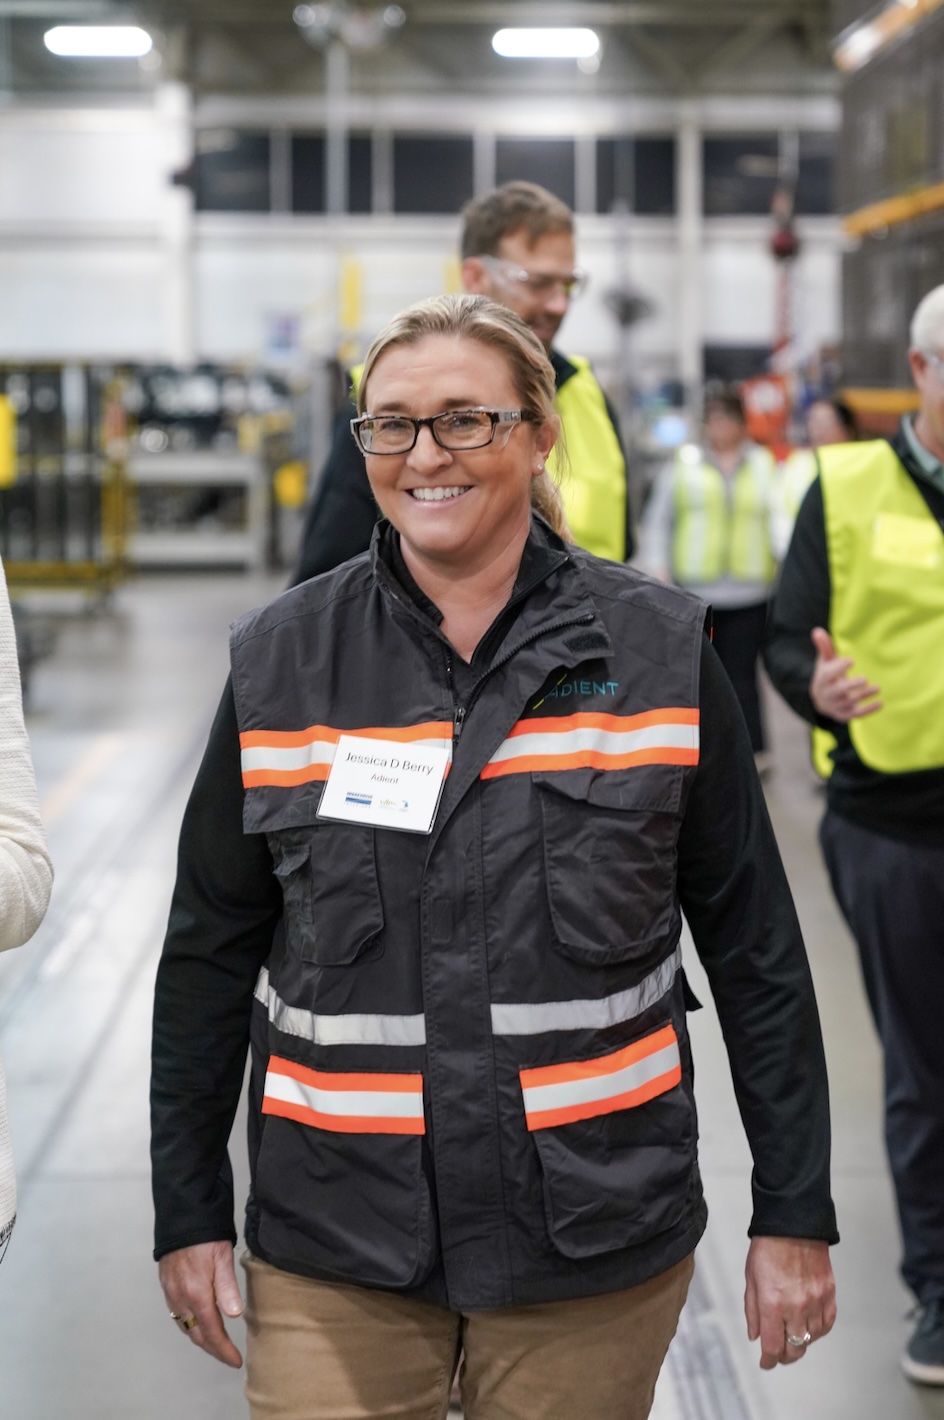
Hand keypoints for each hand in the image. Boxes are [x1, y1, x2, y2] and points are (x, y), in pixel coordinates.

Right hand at [158, 1240, 243, 1367]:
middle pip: (197, 1335)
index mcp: (197, 1294)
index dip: (223, 1350)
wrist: (181, 1217)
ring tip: (216, 1344)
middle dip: (213, 1349)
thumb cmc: (206, 1235)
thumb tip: (234, 1316)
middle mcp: (181, 1299)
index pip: (212, 1332)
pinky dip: (190, 1325)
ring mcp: (171, 1294)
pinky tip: (198, 1323)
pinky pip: (177, 1315)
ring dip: (201, 1339)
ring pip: (186, 1327)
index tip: (235, 1361)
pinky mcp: (167, 1287)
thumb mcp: (222, 1257)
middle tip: (228, 1357)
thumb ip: (227, 1287)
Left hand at [744, 1236, 835, 1369]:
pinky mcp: (829, 1294)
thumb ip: (752, 1311)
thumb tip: (756, 1336)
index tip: (766, 1363)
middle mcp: (796, 1307)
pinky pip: (827, 1324)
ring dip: (801, 1343)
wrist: (793, 1225)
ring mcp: (815, 1302)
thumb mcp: (751, 1278)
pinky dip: (818, 1331)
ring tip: (792, 1337)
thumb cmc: (768, 1248)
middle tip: (778, 1354)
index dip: (768, 1361)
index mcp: (772, 1304)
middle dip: (784, 1356)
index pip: (772, 1347)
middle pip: (794, 1350)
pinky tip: (809, 1327)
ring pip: (812, 1339)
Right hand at [809, 627, 881, 720]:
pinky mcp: (845, 715)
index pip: (828, 674)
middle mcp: (828, 694)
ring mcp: (836, 706)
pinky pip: (857, 714)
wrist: (821, 701)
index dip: (839, 668)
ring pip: (850, 702)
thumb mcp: (825, 661)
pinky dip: (868, 710)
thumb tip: (817, 630)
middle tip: (865, 679)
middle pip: (839, 691)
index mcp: (822, 679)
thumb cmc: (827, 675)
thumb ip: (824, 647)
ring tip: (877, 688)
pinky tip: (880, 703)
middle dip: (851, 686)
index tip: (851, 660)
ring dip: (863, 696)